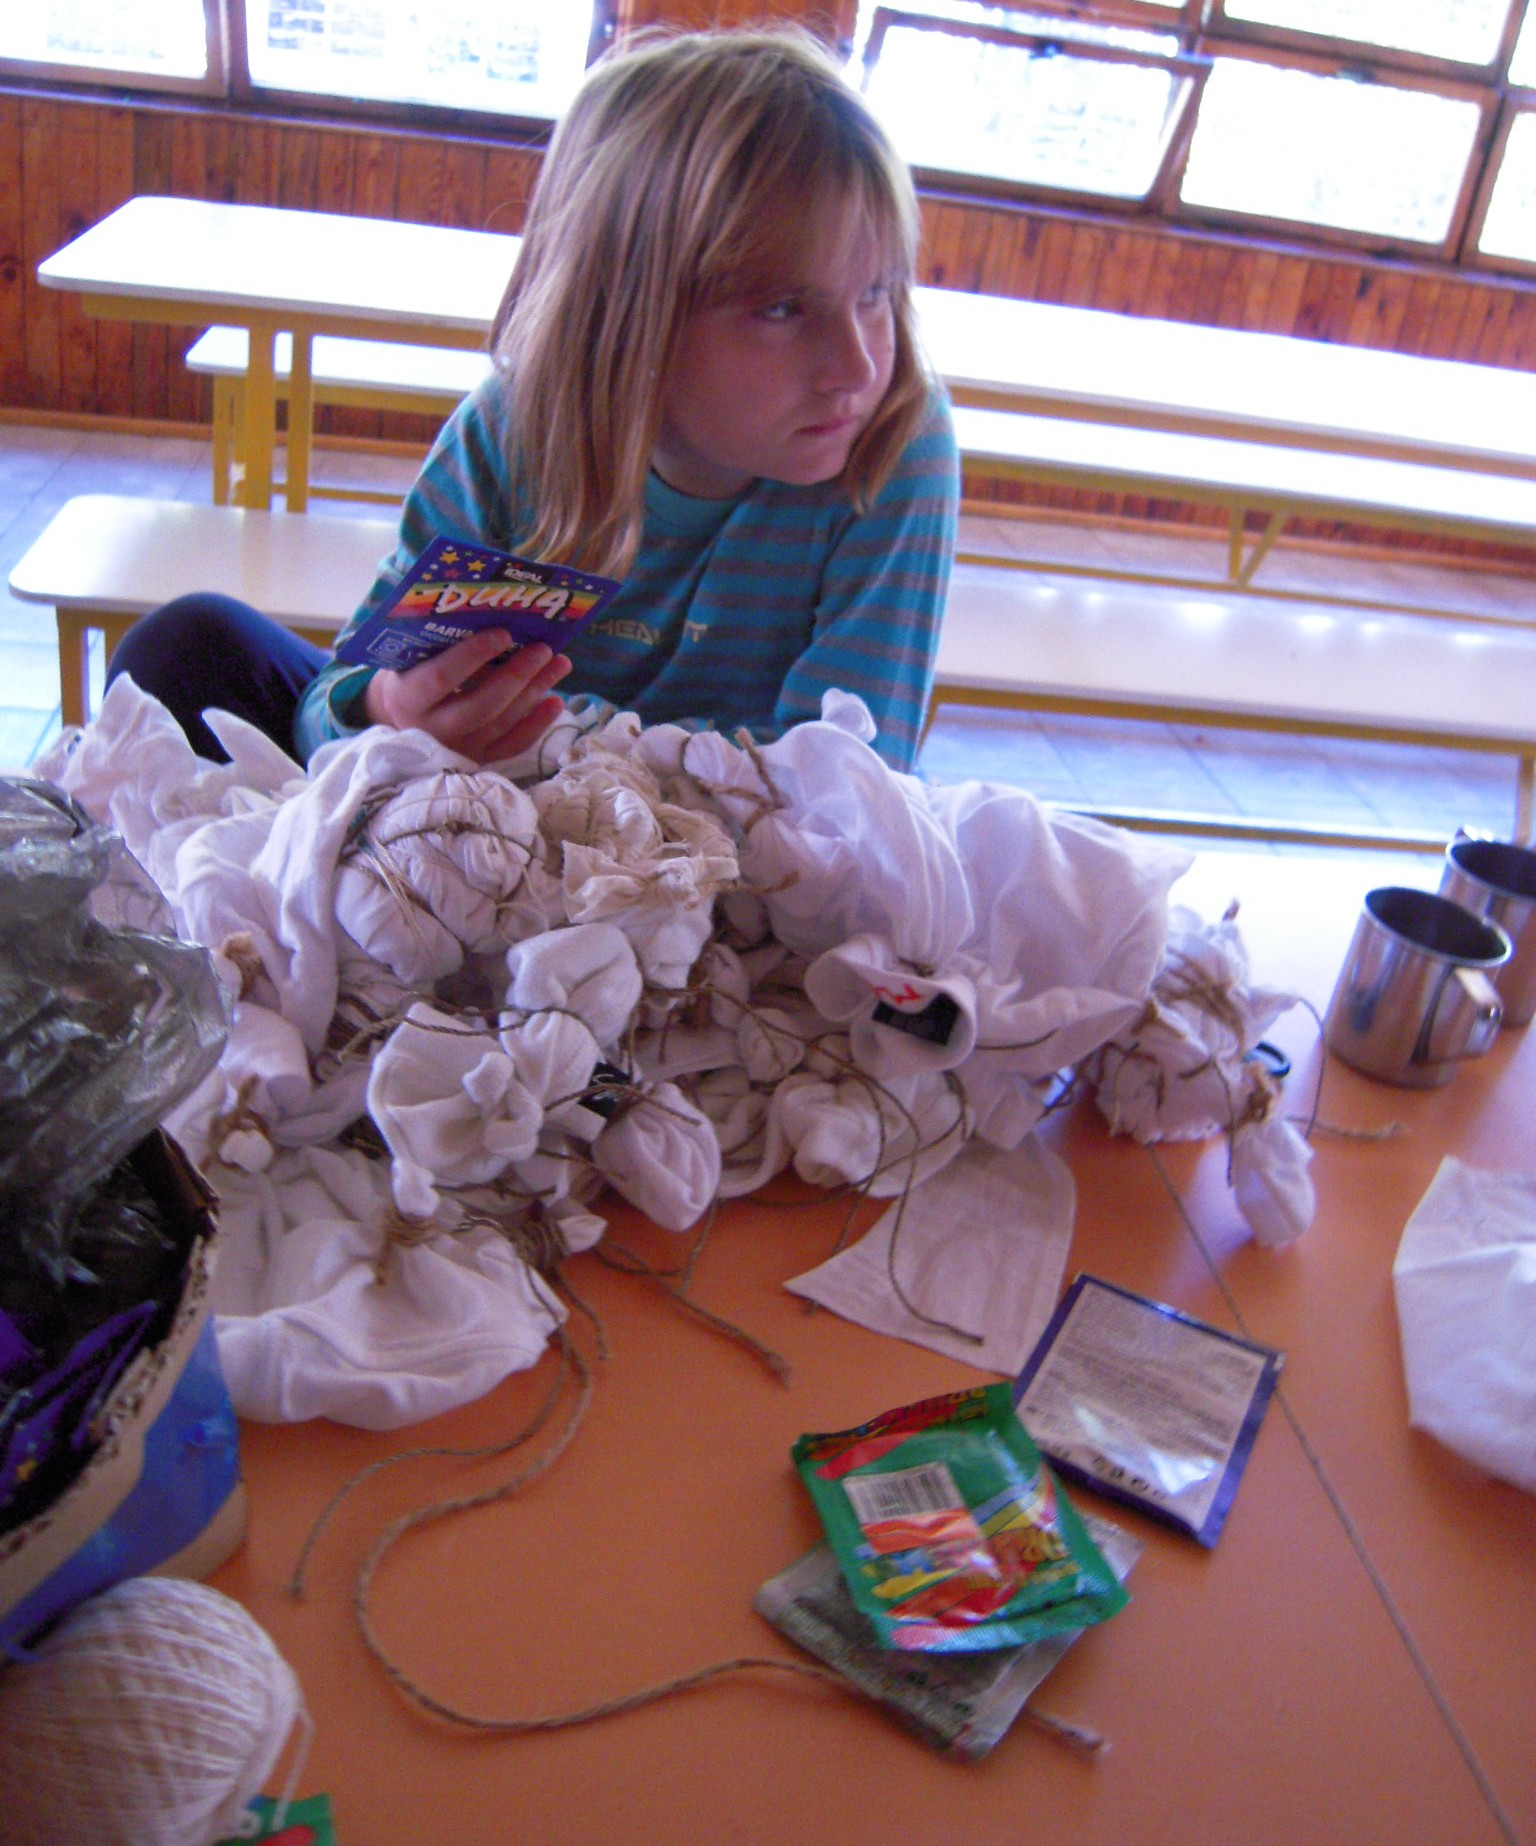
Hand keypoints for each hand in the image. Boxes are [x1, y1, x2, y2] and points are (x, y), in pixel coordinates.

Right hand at [362, 629, 571, 762]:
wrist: (401, 724)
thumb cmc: (410, 678)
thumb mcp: (409, 661)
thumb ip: (435, 645)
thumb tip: (485, 612)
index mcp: (407, 698)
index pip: (441, 677)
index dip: (473, 655)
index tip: (503, 633)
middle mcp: (433, 729)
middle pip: (481, 705)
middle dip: (516, 675)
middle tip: (543, 649)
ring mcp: (458, 748)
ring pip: (502, 722)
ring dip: (535, 692)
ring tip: (560, 664)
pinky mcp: (478, 759)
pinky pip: (513, 745)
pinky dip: (538, 724)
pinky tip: (556, 701)